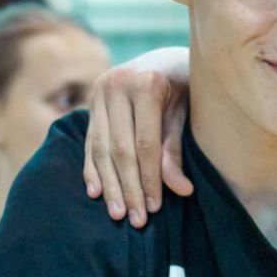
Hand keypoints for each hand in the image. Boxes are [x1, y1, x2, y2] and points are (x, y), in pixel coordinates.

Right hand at [82, 53, 191, 227]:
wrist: (167, 57)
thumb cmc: (186, 87)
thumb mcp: (185, 115)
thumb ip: (176, 150)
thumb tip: (182, 190)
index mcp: (145, 84)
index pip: (144, 143)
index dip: (148, 178)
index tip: (154, 207)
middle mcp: (116, 85)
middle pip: (119, 149)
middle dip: (128, 187)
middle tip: (137, 219)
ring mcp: (99, 92)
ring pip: (100, 148)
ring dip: (109, 185)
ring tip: (118, 213)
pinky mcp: (91, 102)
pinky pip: (90, 140)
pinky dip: (92, 168)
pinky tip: (96, 192)